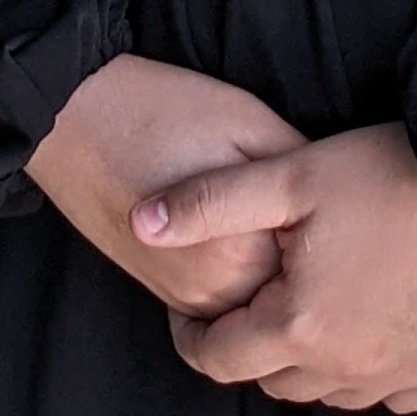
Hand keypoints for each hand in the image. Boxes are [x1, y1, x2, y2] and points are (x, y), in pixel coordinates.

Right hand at [29, 56, 309, 317]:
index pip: (319, 266)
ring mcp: (183, 298)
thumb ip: (300, 174)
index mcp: (243, 253)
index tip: (341, 202)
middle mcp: (214, 292)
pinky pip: (222, 304)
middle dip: (309, 261)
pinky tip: (243, 233)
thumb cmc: (165, 111)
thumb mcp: (252, 124)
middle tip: (318, 212)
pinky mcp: (162, 292)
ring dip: (275, 273)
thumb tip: (337, 202)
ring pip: (256, 303)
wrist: (75, 117)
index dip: (335, 232)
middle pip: (291, 294)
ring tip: (280, 219)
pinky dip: (242, 278)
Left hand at [138, 124, 416, 411]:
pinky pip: (389, 392)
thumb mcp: (292, 174)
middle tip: (257, 293)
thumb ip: (210, 202)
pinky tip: (369, 323)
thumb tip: (139, 222)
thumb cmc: (392, 174)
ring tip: (311, 301)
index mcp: (300, 326)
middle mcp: (346, 368)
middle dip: (252, 343)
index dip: (193, 335)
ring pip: (328, 391)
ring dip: (308, 358)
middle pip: (272, 378)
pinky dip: (369, 368)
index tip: (190, 309)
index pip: (219, 358)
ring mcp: (397, 376)